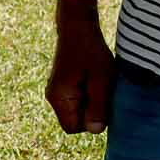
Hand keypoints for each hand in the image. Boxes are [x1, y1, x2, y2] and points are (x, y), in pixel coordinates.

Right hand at [47, 13, 114, 132]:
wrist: (79, 29)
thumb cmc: (91, 52)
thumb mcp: (101, 79)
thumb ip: (98, 106)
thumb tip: (96, 131)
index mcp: (59, 98)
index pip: (74, 128)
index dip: (91, 121)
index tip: (104, 103)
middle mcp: (54, 98)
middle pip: (77, 120)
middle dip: (94, 111)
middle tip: (105, 91)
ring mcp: (59, 92)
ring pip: (80, 110)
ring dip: (95, 102)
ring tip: (102, 83)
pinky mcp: (66, 86)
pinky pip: (80, 100)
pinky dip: (92, 94)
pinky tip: (99, 80)